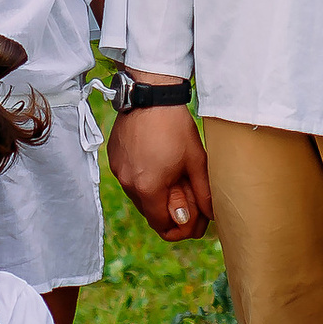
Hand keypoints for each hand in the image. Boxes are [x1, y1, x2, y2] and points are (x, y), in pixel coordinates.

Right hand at [110, 106, 211, 240]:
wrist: (151, 95)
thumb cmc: (176, 127)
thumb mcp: (196, 161)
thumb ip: (202, 194)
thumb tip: (208, 217)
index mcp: (148, 188)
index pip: (161, 226)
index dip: (180, 228)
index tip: (194, 220)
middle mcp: (128, 184)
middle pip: (151, 213)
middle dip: (170, 210)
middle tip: (189, 196)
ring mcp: (118, 171)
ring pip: (140, 197)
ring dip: (157, 194)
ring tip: (174, 175)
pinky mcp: (114, 159)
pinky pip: (130, 180)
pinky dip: (145, 179)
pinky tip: (159, 163)